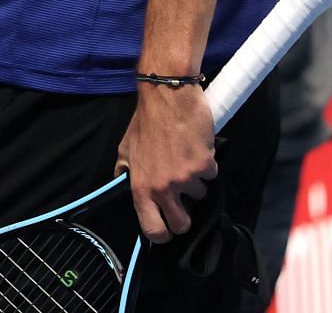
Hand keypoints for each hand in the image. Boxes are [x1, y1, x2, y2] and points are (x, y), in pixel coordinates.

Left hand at [116, 82, 217, 243]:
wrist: (167, 97)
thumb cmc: (145, 122)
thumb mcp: (125, 148)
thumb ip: (124, 170)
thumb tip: (120, 184)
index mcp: (141, 188)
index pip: (153, 230)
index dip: (162, 235)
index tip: (167, 230)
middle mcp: (164, 188)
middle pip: (182, 224)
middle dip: (185, 216)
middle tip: (182, 200)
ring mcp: (186, 178)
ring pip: (199, 195)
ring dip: (195, 181)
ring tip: (185, 158)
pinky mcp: (205, 165)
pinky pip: (211, 174)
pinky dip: (206, 163)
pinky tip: (196, 147)